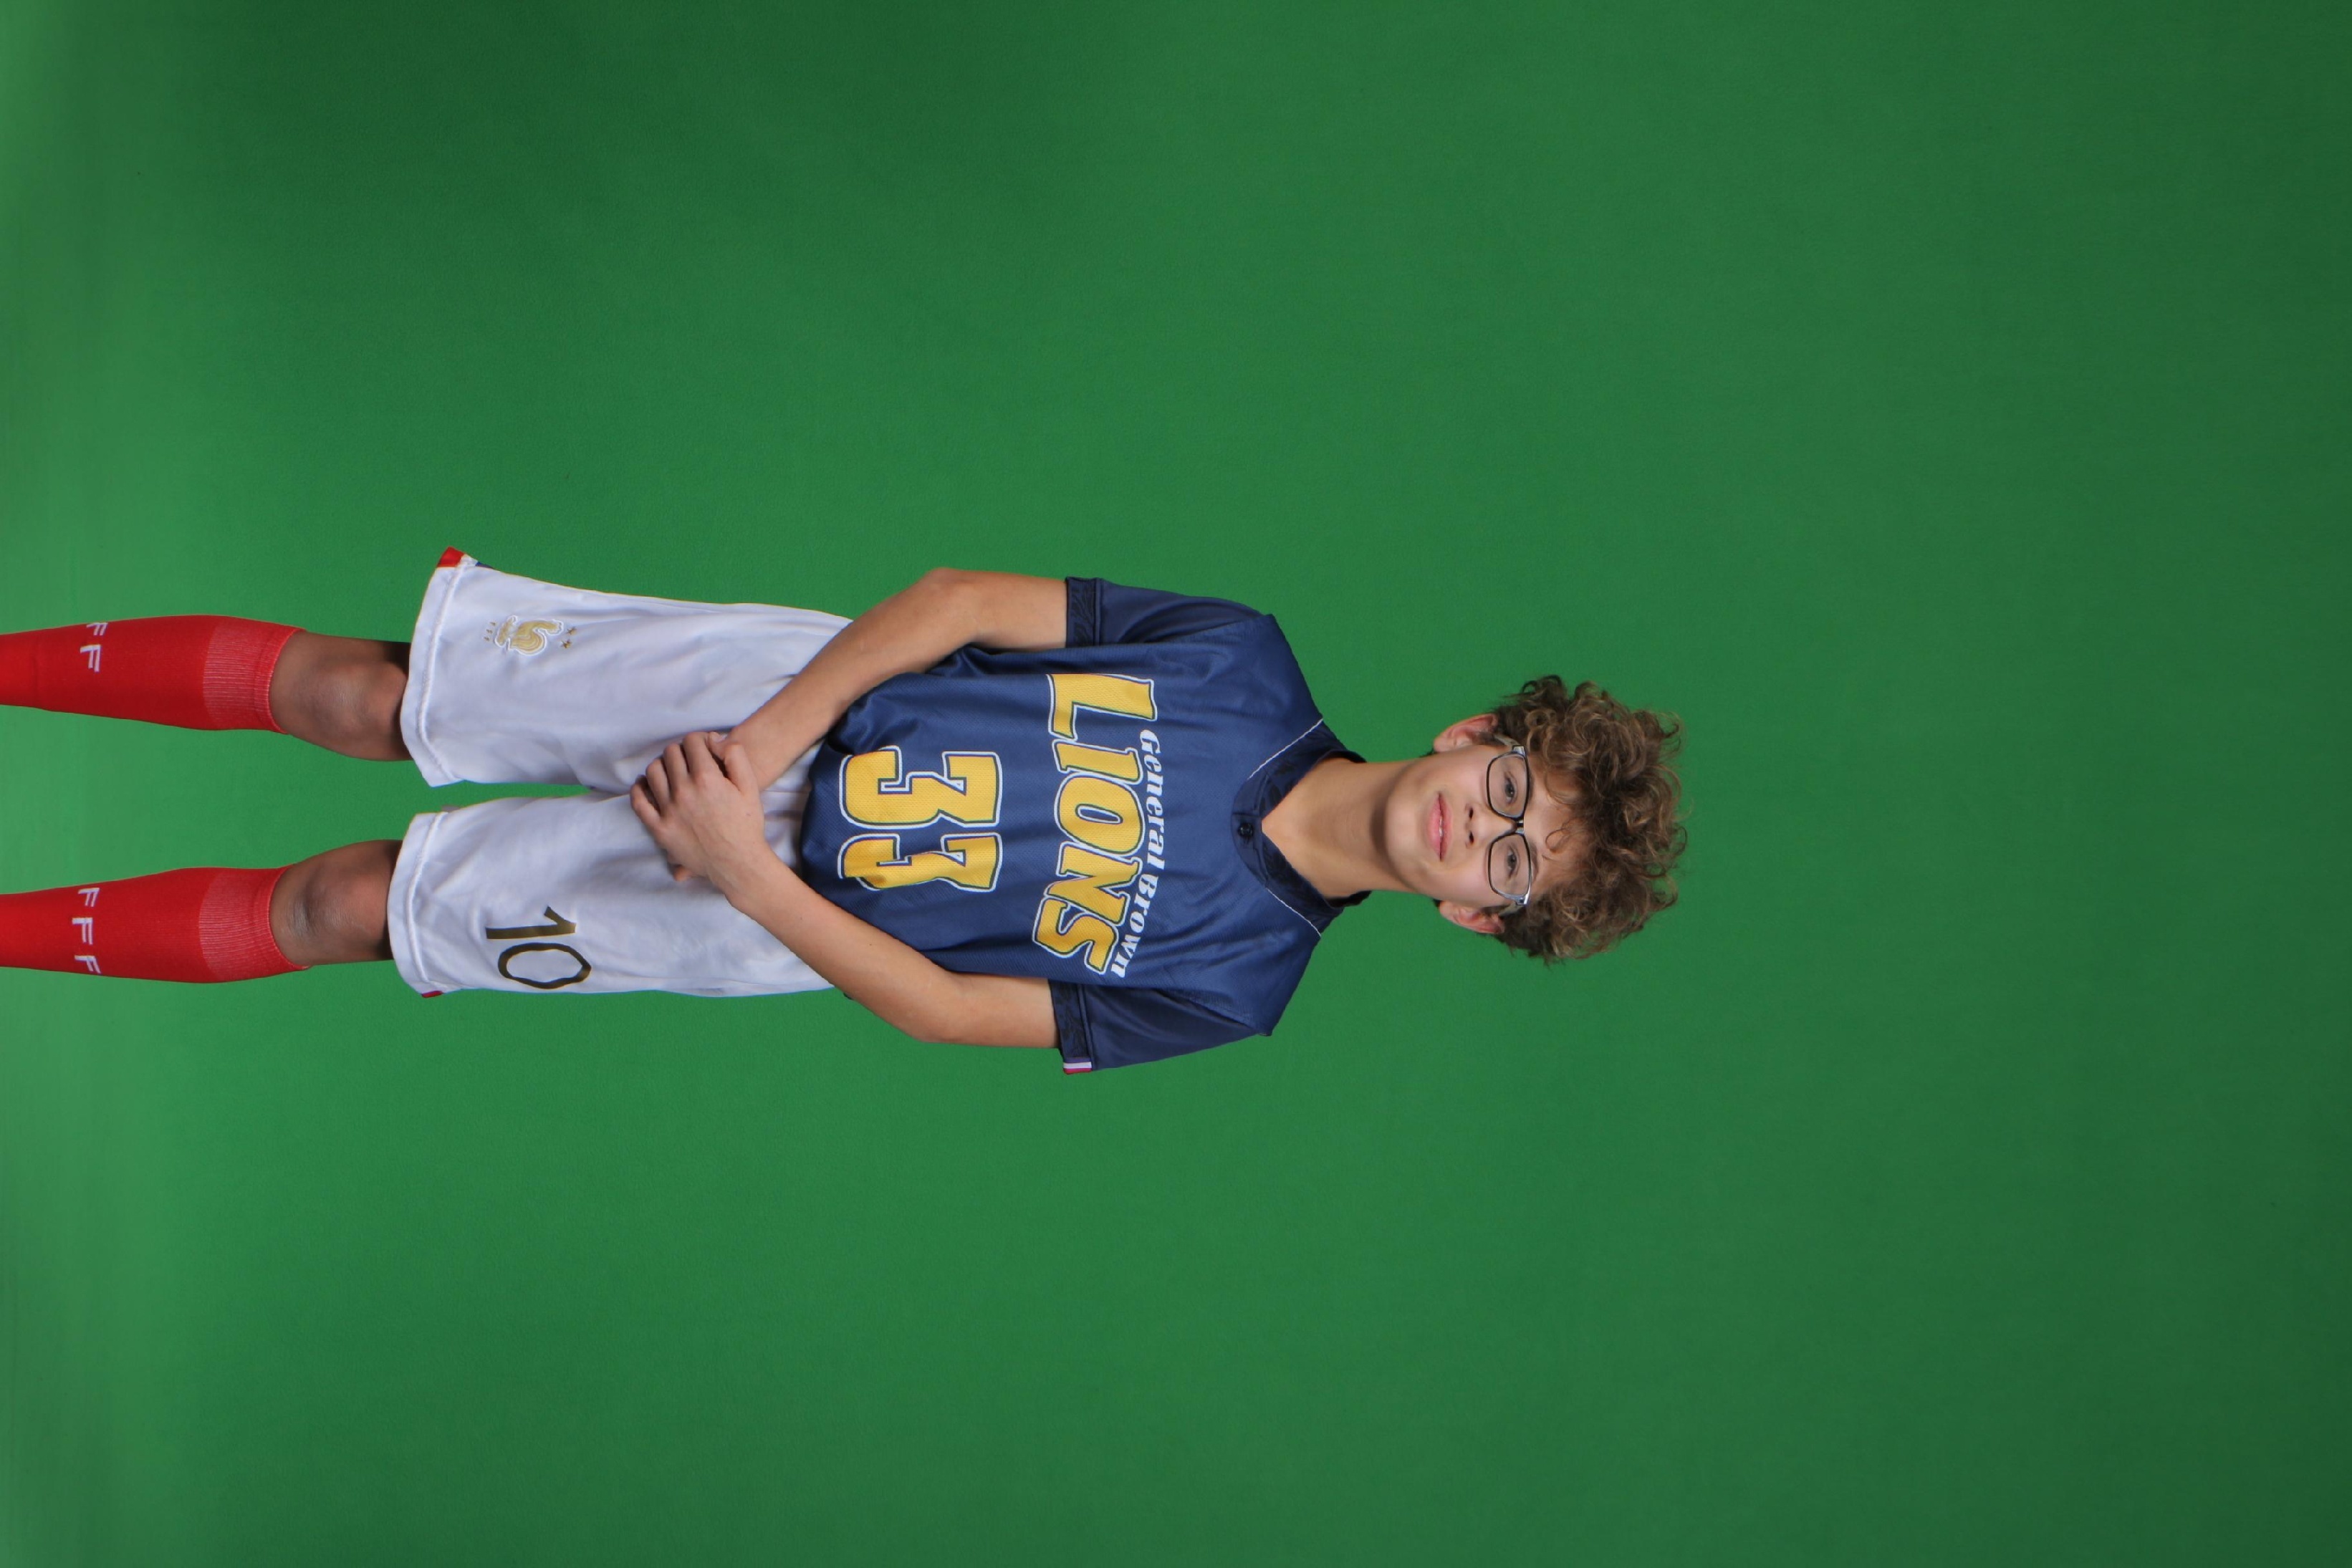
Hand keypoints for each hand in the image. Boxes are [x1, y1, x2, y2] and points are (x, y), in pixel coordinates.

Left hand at [630, 732, 783, 893]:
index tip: (704, 748)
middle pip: (671, 753)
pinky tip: (646, 784)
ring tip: (673, 771)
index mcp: (707, 779)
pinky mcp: (659, 829)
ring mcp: (668, 811)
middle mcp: (684, 792)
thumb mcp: (751, 787)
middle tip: (691, 760)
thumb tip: (715, 740)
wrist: (738, 864)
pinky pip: (639, 802)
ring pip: (653, 771)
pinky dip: (639, 788)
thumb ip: (737, 756)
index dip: (699, 740)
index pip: (691, 742)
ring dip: (663, 765)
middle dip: (682, 751)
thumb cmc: (747, 826)